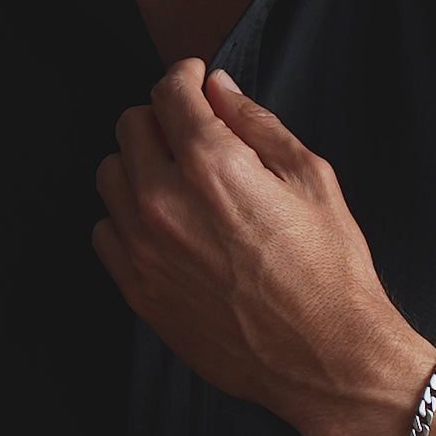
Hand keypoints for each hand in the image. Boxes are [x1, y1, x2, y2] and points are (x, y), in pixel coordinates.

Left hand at [91, 59, 409, 435]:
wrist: (327, 358)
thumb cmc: (330, 269)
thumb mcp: (311, 178)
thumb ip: (255, 124)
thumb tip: (217, 88)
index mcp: (214, 166)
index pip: (168, 92)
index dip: (184, 76)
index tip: (195, 82)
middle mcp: (166, 203)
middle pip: (130, 127)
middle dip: (161, 118)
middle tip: (191, 132)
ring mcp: (144, 250)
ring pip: (110, 176)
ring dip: (138, 166)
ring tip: (177, 180)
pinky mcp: (138, 290)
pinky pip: (105, 232)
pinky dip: (126, 218)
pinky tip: (165, 227)